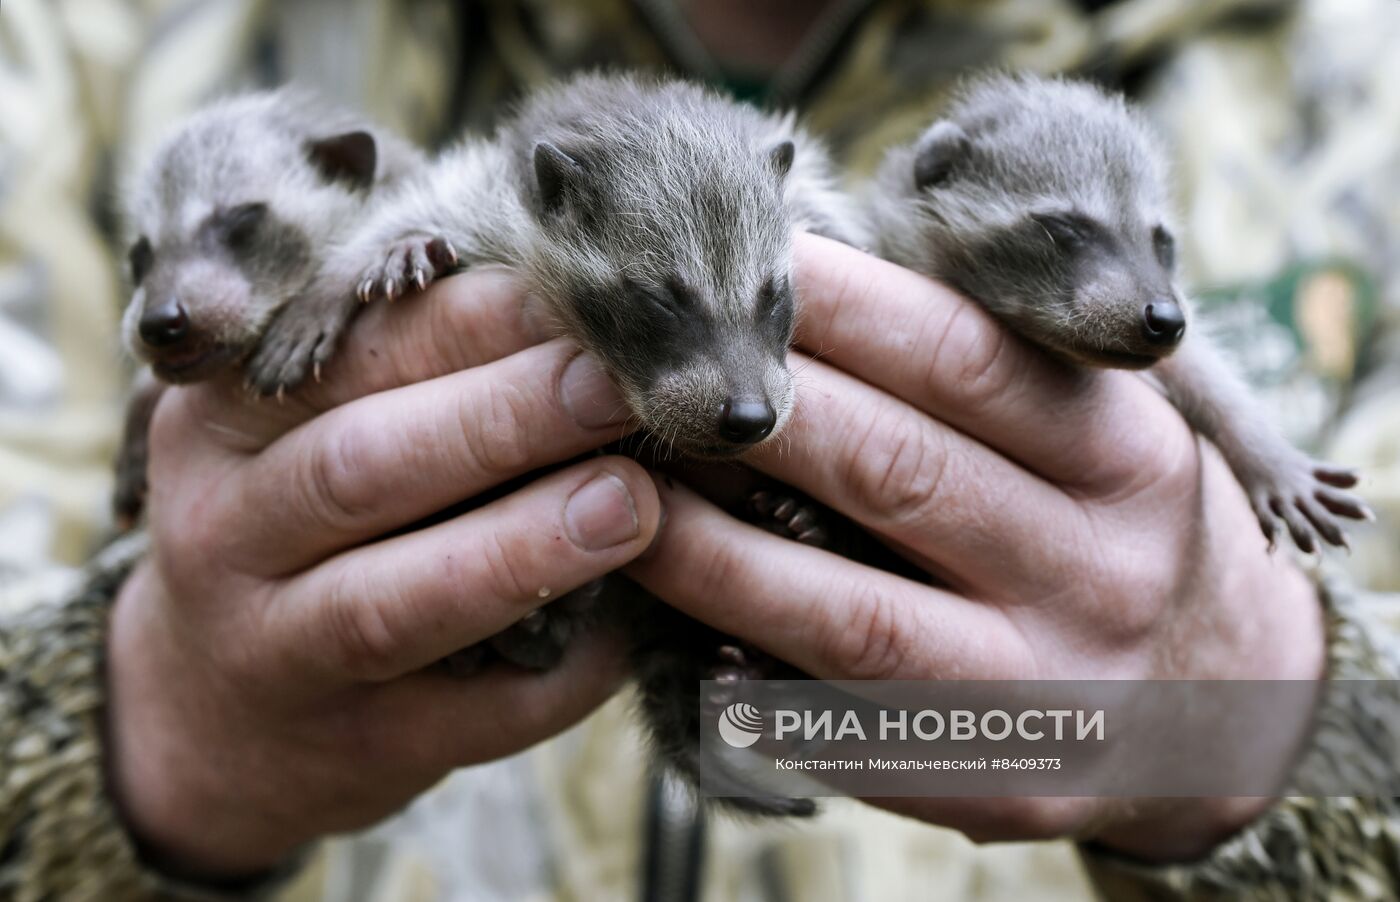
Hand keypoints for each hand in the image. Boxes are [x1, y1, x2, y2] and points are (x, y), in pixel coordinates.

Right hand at [107, 269, 659, 877]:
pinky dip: (557, 672)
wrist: (211, 720)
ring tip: (633, 501)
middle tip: (618, 384)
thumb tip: (576, 315)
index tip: (578, 297)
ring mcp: (280, 655)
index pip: (343, 353)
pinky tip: (629, 626)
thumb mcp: (308, 430)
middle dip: (502, 419)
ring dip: (522, 545)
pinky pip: (469, 715)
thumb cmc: (303, 531)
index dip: (470, 322)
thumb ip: (410, 372)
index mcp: (222, 421)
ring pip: (395, 602)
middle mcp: (227, 535)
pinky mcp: (359, 748)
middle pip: (361, 467)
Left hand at [627, 235, 1324, 860]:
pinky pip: (850, 730)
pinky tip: (675, 635)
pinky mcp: (996, 783)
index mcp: (1129, 457)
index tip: (745, 261)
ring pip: (853, 615)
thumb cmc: (1119, 528)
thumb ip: (993, 374)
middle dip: (761, 414)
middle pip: (900, 475)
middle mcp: (1100, 572)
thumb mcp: (1104, 435)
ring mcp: (1048, 690)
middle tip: (655, 371)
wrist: (1228, 699)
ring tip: (629, 500)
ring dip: (718, 554)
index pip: (967, 360)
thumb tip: (809, 289)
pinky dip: (754, 681)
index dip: (843, 305)